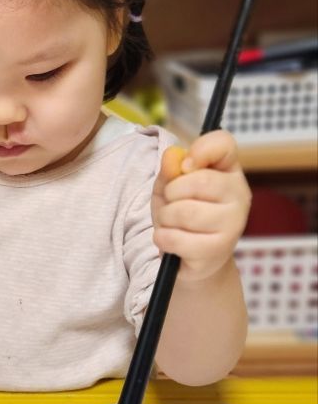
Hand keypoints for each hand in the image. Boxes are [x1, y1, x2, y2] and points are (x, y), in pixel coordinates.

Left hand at [151, 131, 250, 282]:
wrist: (194, 260)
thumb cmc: (183, 217)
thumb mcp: (170, 188)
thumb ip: (170, 170)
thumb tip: (172, 157)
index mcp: (229, 171)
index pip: (224, 143)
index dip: (200, 149)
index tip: (185, 166)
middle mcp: (239, 194)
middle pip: (199, 181)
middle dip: (171, 193)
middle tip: (171, 204)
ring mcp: (233, 224)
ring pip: (184, 212)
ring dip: (165, 219)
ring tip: (170, 225)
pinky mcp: (218, 250)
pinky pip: (176, 238)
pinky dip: (163, 239)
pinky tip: (171, 242)